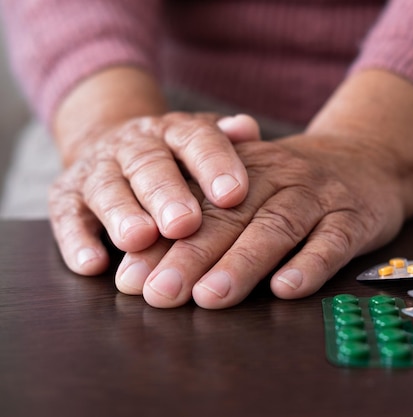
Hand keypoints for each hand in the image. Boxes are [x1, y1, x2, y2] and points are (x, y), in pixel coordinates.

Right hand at [49, 112, 260, 275]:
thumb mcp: (202, 142)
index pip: (195, 139)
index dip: (214, 164)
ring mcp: (96, 169)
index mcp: (173, 132)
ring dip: (122, 214)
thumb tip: (246, 127)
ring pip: (106, 188)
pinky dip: (76, 240)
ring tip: (139, 239)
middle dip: (165, 194)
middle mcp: (132, 146)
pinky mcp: (65, 197)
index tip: (233, 195)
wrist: (112, 144)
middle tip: (184, 224)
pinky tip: (92, 264)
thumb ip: (226, 140)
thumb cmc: (175, 156)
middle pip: (148, 164)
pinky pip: (66, 216)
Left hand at [115, 134, 408, 307]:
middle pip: (231, 215)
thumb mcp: (250, 187)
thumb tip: (141, 272)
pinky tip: (286, 289)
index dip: (161, 242)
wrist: (367, 156)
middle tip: (161, 294)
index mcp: (241, 169)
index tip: (131, 278)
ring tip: (212, 297)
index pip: (196, 205)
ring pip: (277, 226)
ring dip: (243, 262)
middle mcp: (277, 176)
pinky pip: (333, 240)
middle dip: (192, 255)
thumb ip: (203, 221)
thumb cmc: (294, 184)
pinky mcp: (354, 216)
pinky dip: (310, 264)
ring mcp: (318, 195)